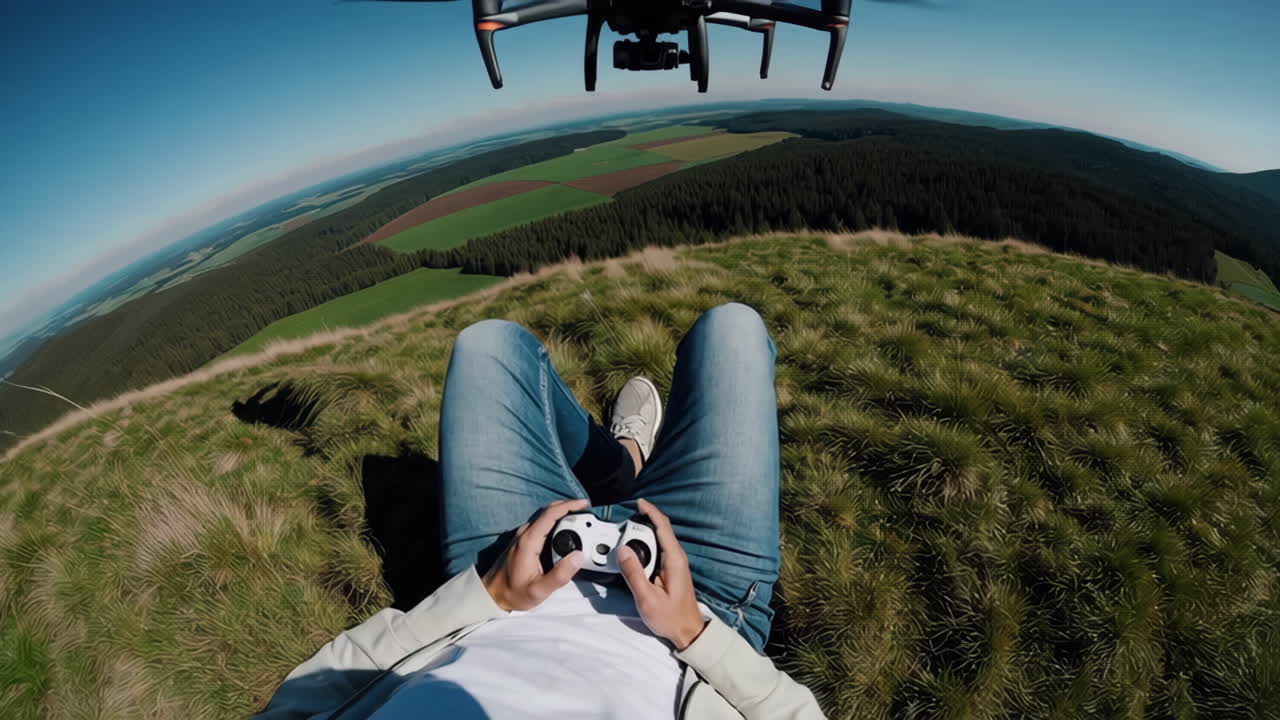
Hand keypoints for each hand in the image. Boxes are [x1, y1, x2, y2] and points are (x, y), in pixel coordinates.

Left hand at [482, 498, 588, 611]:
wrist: (492, 595)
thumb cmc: (513, 593)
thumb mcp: (539, 590)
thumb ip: (560, 575)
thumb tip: (578, 556)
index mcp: (529, 541)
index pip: (550, 513)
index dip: (569, 505)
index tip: (584, 504)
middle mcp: (524, 534)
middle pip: (549, 511)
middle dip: (570, 507)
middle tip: (587, 514)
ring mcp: (523, 536)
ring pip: (546, 517)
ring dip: (564, 515)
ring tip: (581, 521)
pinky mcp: (524, 541)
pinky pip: (542, 525)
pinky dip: (557, 522)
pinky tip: (566, 531)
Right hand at [616, 498, 708, 650]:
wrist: (687, 631)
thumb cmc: (671, 617)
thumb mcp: (647, 599)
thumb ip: (634, 574)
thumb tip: (622, 550)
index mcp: (674, 559)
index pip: (663, 527)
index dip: (651, 511)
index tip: (638, 502)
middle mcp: (676, 557)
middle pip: (658, 530)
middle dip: (640, 522)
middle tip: (620, 525)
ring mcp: (673, 563)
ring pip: (656, 540)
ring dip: (640, 534)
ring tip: (622, 535)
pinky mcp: (669, 570)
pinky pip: (655, 551)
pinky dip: (643, 546)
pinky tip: (632, 550)